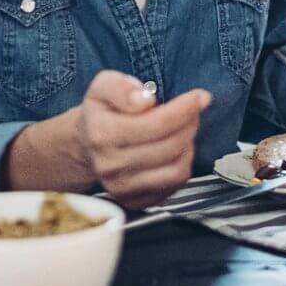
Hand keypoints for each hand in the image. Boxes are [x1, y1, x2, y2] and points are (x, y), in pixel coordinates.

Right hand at [76, 70, 208, 208]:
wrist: (86, 145)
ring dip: (188, 146)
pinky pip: (174, 186)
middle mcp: (111, 165)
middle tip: (191, 111)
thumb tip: (144, 101)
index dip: (186, 108)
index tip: (199, 97)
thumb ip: (121, 87)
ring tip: (183, 130)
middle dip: (189, 124)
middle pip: (170, 147)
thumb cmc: (101, 113)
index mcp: (103, 134)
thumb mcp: (103, 85)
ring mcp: (121, 187)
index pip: (157, 124)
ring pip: (176, 170)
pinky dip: (182, 165)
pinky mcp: (134, 200)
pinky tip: (175, 150)